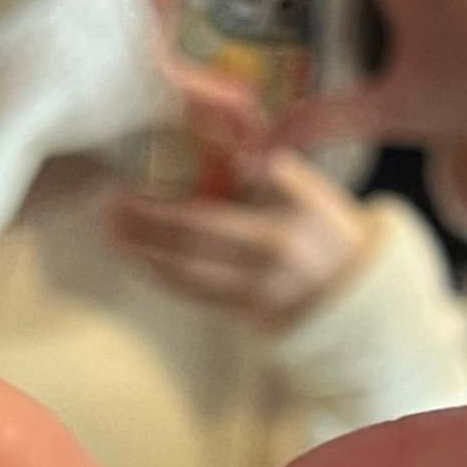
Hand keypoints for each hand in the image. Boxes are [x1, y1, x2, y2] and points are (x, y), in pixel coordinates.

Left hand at [106, 156, 376, 333]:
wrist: (355, 289)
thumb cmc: (325, 227)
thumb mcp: (309, 188)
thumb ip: (269, 171)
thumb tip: (230, 151)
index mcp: (284, 218)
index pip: (219, 206)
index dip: (172, 198)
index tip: (139, 180)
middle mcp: (270, 257)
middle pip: (194, 239)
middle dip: (147, 223)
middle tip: (112, 205)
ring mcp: (258, 290)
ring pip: (189, 272)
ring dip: (145, 252)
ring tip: (114, 232)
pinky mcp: (248, 314)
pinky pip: (197, 295)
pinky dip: (164, 276)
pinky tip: (141, 259)